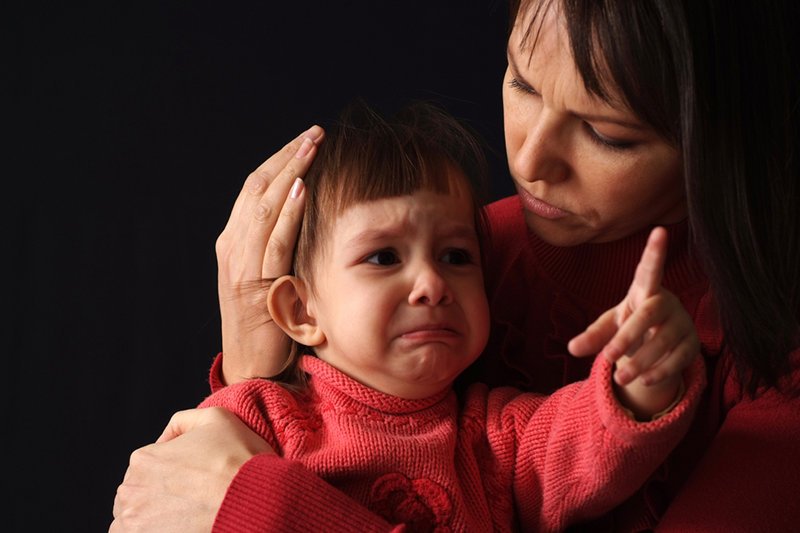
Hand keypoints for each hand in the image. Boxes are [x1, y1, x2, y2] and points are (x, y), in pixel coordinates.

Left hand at [110, 407, 273, 532]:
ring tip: (188, 515)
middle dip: (160, 495)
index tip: (195, 478)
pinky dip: (155, 532)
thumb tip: (167, 438)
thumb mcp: (217, 418)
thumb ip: (184, 421)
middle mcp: (131, 491)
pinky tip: (181, 527)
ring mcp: (134, 523)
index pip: (148, 465)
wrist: (256, 500)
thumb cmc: (240, 460)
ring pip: (136, 520)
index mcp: (144, 459)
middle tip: (194, 498)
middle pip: (139, 493)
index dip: (173, 469)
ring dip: (154, 518)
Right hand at [216, 126, 323, 383]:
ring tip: (312, 146)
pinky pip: (272, 242)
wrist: (253, 368)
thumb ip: (280, 246)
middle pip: (257, 188)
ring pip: (263, 207)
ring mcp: (240, 265)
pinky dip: (285, 213)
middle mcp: (233, 247)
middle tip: (315, 133)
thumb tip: (308, 214)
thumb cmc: (268, 323)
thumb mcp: (271, 276)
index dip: (281, 161)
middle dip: (287, 157)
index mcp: (236, 242)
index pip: (256, 189)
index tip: (307, 140)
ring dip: (289, 172)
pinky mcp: (254, 286)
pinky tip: (300, 189)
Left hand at [568, 227, 699, 413]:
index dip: (655, 252)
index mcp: (644, 290)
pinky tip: (644, 380)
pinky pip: (679, 358)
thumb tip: (571, 348)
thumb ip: (593, 336)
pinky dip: (661, 371)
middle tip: (607, 357)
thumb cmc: (630, 324)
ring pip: (664, 341)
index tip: (660, 230)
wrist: (658, 343)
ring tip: (620, 377)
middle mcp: (666, 302)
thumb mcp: (609, 326)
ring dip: (641, 361)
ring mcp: (683, 323)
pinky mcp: (693, 345)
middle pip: (648, 315)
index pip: (649, 269)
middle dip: (628, 336)